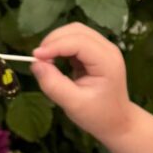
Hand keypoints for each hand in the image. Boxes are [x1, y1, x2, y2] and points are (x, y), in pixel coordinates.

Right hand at [31, 23, 132, 142]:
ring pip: (76, 32)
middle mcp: (108, 50)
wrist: (117, 122)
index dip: (55, 46)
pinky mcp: (97, 52)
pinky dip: (62, 46)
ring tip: (45, 59)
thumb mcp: (73, 104)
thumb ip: (53, 84)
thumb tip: (35, 64)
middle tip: (38, 59)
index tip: (35, 57)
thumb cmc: (97, 115)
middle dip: (54, 40)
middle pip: (77, 31)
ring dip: (57, 41)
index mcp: (107, 62)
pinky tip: (54, 60)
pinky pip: (76, 40)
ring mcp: (104, 49)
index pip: (79, 42)